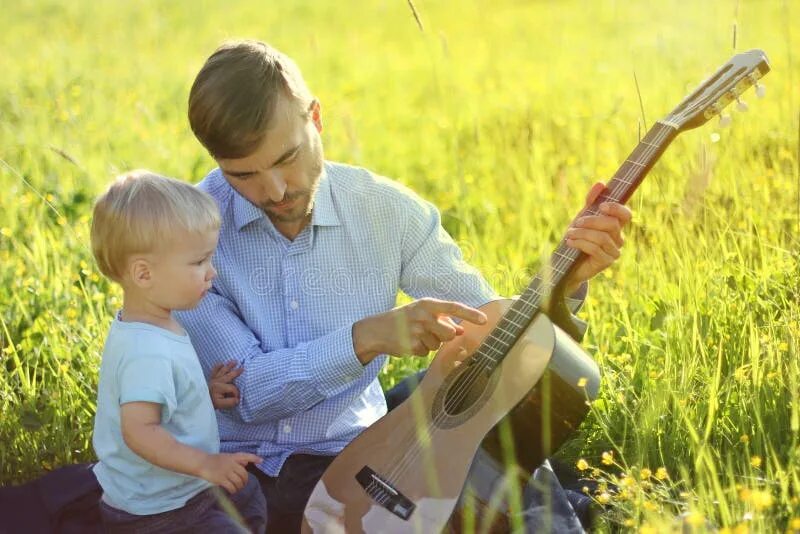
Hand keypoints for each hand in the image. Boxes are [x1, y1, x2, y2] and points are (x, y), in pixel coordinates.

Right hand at [198, 452, 261, 493]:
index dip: (254, 458)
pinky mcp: (221, 479)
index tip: (261, 461)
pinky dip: (233, 490)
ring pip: (238, 482)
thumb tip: (246, 464)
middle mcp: (231, 464)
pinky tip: (232, 491)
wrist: (202, 463)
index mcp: (233, 457)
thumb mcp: (226, 457)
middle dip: (245, 481)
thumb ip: (236, 460)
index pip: (246, 456)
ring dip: (239, 487)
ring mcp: (226, 471)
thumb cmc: (214, 460)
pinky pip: (231, 487)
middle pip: (243, 474)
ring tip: (237, 489)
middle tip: (243, 485)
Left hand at [208, 360, 241, 408]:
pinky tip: (221, 363)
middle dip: (236, 372)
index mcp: (219, 387)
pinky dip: (217, 366)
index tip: (237, 399)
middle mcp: (216, 381)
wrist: (201, 402)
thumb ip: (230, 402)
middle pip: (228, 375)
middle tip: (243, 368)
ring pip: (222, 371)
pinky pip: (214, 371)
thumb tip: (238, 399)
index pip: (232, 388)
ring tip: (235, 361)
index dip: (236, 393)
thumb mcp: (221, 405)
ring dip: (229, 366)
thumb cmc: (211, 403)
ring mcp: (213, 379)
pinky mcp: (210, 378)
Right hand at [353, 298, 486, 362]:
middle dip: (443, 336)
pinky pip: (426, 353)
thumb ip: (441, 320)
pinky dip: (420, 350)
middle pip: (449, 333)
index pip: (454, 307)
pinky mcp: (412, 346)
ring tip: (414, 336)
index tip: (485, 320)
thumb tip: (460, 331)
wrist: (376, 330)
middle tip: (429, 331)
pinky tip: (409, 343)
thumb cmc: (404, 319)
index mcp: (427, 304)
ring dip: (429, 344)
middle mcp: (423, 316)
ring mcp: (417, 331)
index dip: (470, 314)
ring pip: (437, 345)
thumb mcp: (422, 314)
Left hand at [562, 182, 631, 293]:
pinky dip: (580, 243)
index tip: (600, 206)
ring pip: (602, 237)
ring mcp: (614, 251)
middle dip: (591, 221)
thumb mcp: (582, 217)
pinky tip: (570, 242)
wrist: (567, 262)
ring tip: (569, 234)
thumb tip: (601, 183)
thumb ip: (591, 201)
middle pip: (612, 224)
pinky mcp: (606, 262)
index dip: (616, 209)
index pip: (626, 215)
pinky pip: (595, 249)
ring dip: (582, 233)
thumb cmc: (577, 237)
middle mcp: (619, 238)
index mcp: (616, 225)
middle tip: (577, 222)